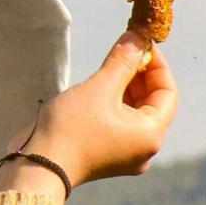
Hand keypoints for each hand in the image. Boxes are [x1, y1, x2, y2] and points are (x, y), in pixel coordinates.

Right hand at [0, 31, 178, 197]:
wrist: (38, 167)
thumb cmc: (71, 129)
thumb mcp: (100, 88)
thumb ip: (123, 61)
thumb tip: (137, 37)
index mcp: (151, 134)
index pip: (167, 91)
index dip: (156, 63)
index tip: (140, 42)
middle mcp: (144, 147)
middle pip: (152, 102)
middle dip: (139, 73)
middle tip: (123, 48)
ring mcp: (125, 154)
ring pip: (134, 111)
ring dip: (125, 86)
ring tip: (108, 65)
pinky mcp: (107, 155)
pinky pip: (119, 122)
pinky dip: (114, 102)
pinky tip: (99, 86)